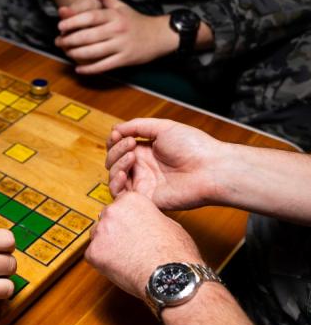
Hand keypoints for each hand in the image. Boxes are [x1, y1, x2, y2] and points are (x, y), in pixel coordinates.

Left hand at [54, 0, 177, 73]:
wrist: (159, 36)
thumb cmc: (136, 21)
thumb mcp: (121, 6)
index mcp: (114, 16)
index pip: (90, 16)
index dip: (73, 21)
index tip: (60, 26)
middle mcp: (117, 30)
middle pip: (88, 36)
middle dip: (70, 40)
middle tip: (58, 41)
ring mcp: (121, 45)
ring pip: (93, 52)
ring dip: (76, 54)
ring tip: (67, 53)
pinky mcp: (124, 60)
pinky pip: (103, 66)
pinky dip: (89, 69)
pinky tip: (79, 69)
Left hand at [85, 192, 202, 300]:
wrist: (167, 276)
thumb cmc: (174, 252)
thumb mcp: (168, 223)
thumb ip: (149, 217)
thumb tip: (145, 220)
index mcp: (131, 201)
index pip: (121, 204)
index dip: (128, 218)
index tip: (133, 227)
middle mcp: (112, 212)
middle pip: (107, 219)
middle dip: (115, 230)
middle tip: (130, 244)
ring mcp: (99, 232)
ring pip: (98, 236)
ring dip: (107, 245)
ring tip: (127, 257)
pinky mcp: (92, 252)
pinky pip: (93, 255)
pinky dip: (103, 262)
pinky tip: (120, 267)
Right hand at [105, 118, 223, 209]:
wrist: (211, 169)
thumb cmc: (194, 147)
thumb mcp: (164, 127)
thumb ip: (137, 126)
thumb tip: (115, 128)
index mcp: (146, 151)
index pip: (118, 147)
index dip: (114, 141)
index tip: (117, 134)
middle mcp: (142, 167)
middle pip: (113, 161)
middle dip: (116, 150)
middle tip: (131, 145)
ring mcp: (142, 183)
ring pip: (113, 176)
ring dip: (116, 164)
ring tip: (131, 156)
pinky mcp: (144, 198)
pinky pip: (120, 195)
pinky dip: (115, 184)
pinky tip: (124, 173)